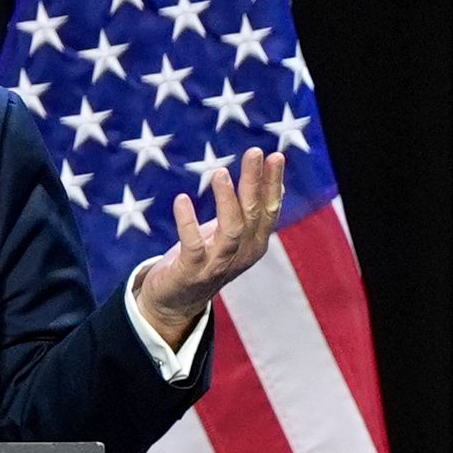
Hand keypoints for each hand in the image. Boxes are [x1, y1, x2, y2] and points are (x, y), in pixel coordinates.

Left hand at [131, 147, 284, 347]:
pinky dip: (187, 222)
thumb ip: (251, 214)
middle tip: (253, 152)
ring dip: (227, 200)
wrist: (175, 300)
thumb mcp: (231, 235)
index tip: (275, 155)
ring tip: (220, 172)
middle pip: (253, 214)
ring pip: (231, 230)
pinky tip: (181, 199)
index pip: (270, 210)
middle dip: (255, 182)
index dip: (273, 184)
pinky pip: (193, 246)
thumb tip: (276, 186)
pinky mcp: (191, 272)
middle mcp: (241, 255)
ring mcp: (218, 265)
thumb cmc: (203, 260)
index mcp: (253, 244)